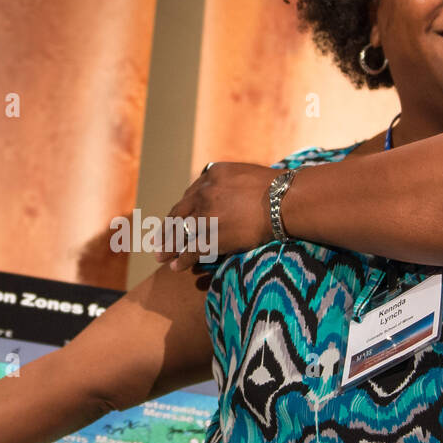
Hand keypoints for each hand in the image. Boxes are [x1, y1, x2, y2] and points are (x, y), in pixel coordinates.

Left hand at [155, 162, 277, 273]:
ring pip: (181, 233)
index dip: (180, 211)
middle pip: (179, 214)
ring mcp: (205, 214)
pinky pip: (191, 250)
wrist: (285, 200)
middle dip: (167, 229)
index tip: (175, 219)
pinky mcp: (211, 235)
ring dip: (169, 247)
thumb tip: (224, 190)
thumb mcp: (245, 175)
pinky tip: (175, 268)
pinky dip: (182, 260)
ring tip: (161, 257)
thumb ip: (228, 183)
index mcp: (211, 175)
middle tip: (157, 241)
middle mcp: (204, 192)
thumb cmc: (276, 189)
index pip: (189, 196)